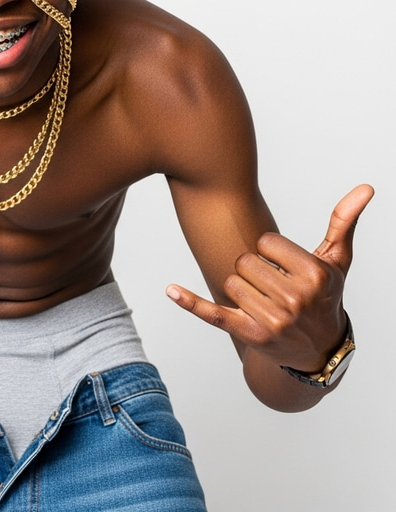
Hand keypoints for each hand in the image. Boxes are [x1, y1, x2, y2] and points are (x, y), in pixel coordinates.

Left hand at [165, 184, 373, 371]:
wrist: (319, 350)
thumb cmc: (326, 296)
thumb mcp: (337, 261)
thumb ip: (344, 222)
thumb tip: (365, 187)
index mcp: (314, 275)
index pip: (265, 242)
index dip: (271, 251)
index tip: (285, 265)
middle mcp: (295, 299)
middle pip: (245, 261)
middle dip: (255, 270)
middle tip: (275, 286)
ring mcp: (272, 320)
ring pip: (230, 281)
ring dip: (241, 287)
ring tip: (265, 301)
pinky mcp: (249, 334)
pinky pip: (213, 313)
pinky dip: (191, 302)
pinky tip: (171, 290)